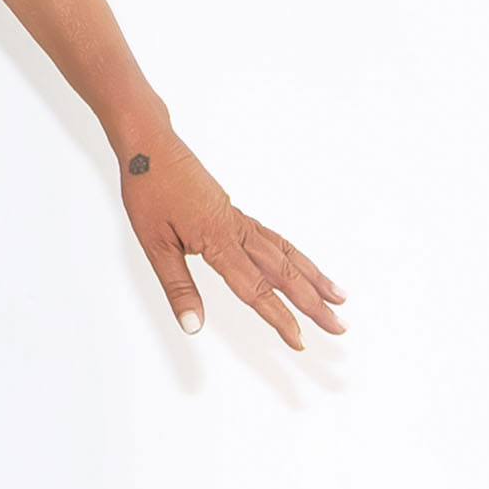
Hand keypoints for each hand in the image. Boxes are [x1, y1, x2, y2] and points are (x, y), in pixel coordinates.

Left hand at [118, 129, 344, 350]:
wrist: (151, 147)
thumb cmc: (149, 191)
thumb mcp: (154, 245)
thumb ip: (178, 287)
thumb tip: (193, 326)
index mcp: (218, 241)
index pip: (256, 289)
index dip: (280, 318)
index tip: (299, 341)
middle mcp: (237, 231)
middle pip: (284, 274)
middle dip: (314, 303)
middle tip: (339, 327)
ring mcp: (240, 221)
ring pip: (287, 254)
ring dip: (315, 278)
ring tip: (339, 298)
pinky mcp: (236, 214)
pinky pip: (275, 239)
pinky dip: (295, 256)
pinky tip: (304, 268)